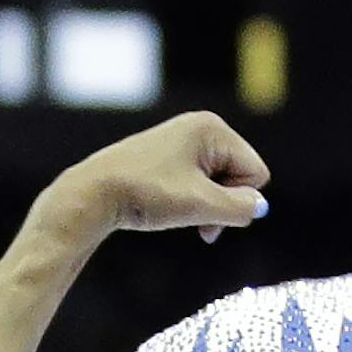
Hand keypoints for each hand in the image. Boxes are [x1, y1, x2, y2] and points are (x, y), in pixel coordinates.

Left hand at [41, 111, 271, 244]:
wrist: (93, 194)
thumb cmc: (144, 194)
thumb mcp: (200, 205)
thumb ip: (240, 208)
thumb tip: (258, 208)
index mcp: (212, 128)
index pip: (256, 172)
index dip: (238, 200)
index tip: (208, 212)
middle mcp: (200, 127)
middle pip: (239, 176)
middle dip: (223, 203)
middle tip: (198, 224)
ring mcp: (182, 141)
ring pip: (218, 183)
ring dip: (207, 206)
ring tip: (181, 216)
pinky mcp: (168, 157)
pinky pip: (199, 182)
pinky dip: (191, 201)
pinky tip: (171, 208)